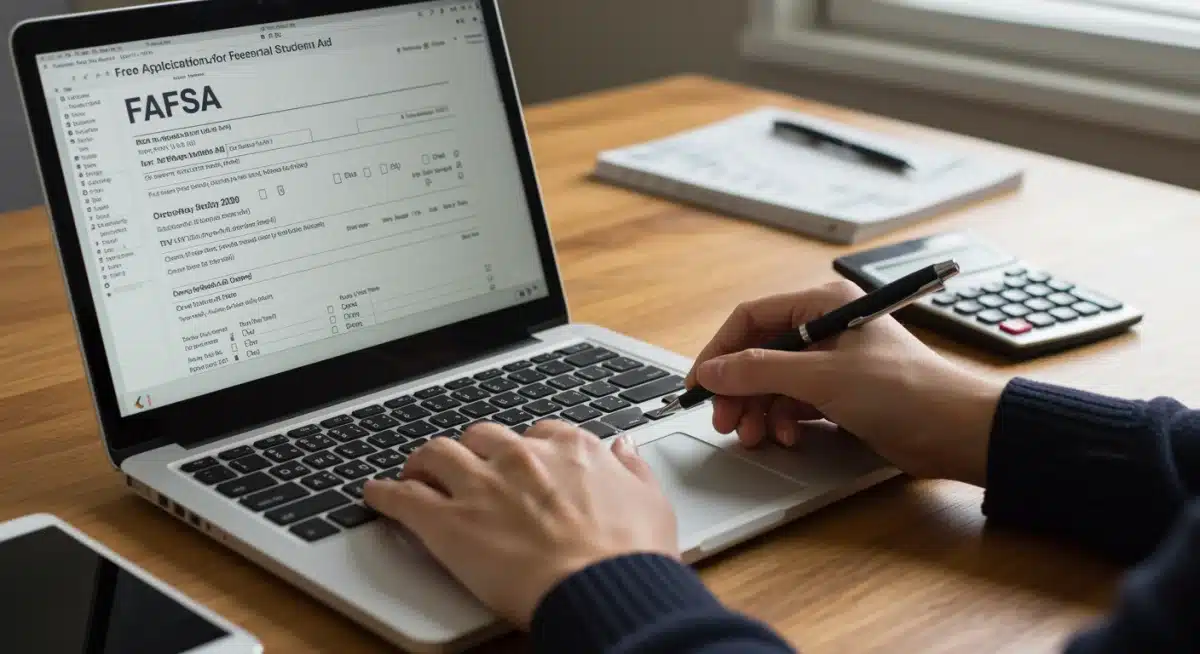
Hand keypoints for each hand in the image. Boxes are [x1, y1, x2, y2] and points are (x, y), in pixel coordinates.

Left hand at [363, 421, 677, 626]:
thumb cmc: (632, 554)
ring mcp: (482, 486)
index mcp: (571, 449)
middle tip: (463, 464)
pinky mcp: (449, 522)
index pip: (538, 432)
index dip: (523, 447)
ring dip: (424, 461)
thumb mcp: (650, 500)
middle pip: (482, 437)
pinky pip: (403, 498)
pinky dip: (384, 493)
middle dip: (471, 449)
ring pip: (437, 454)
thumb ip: (632, 469)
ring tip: (416, 470)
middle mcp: (523, 457)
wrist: (604, 586)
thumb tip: (625, 448)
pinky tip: (374, 494)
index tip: (518, 459)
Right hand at [686, 281, 1005, 485]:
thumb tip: (713, 371)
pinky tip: (789, 437)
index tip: (699, 385)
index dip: (719, 352)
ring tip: (756, 436)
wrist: (956, 432)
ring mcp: (832, 363)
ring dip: (759, 411)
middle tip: (725, 421)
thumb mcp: (821, 378)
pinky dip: (784, 421)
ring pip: (773, 383)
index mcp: (822, 304)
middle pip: (758, 354)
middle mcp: (825, 328)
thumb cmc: (904, 391)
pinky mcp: (841, 395)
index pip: (751, 319)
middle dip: (738, 390)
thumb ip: (759, 372)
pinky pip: (794, 403)